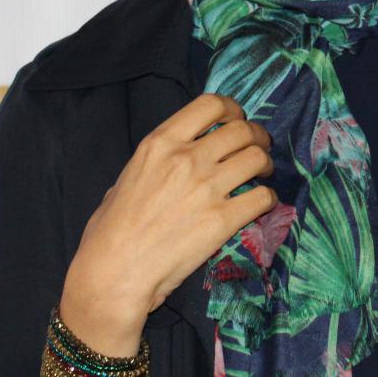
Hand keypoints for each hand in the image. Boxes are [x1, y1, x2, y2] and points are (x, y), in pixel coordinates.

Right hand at [58, 93, 276, 355]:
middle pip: (241, 130)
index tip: (237, 119)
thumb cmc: (108, 232)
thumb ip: (155, 163)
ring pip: (257, 158)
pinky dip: (269, 198)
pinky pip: (262, 197)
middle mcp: (186, 158)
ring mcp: (206, 187)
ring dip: (266, 163)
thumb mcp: (125, 178)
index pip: (210, 104)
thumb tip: (171, 163)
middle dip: (257, 136)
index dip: (232, 109)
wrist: (113, 274)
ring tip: (264, 173)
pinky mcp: (222, 219)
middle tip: (259, 147)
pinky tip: (263, 203)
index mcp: (160, 143)